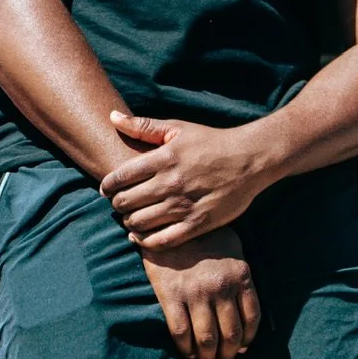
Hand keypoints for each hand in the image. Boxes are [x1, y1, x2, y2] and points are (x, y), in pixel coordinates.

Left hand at [102, 112, 270, 248]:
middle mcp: (170, 183)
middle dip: (117, 205)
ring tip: (132, 217)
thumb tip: (112, 116)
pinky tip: (142, 237)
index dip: (107, 186)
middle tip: (120, 204)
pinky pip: (162, 241)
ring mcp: (184, 205)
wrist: (250, 159)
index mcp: (163, 158)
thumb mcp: (178, 128)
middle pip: (126, 202)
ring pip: (139, 223)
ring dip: (129, 222)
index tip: (108, 189)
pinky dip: (145, 242)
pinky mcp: (197, 224)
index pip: (119, 178)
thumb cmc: (211, 142)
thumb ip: (143, 125)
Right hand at [142, 226, 262, 358]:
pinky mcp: (171, 296)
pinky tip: (187, 353)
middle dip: (228, 356)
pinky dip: (185, 349)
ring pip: (206, 340)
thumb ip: (241, 276)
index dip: (247, 340)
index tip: (241, 349)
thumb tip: (244, 308)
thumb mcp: (234, 249)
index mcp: (240, 276)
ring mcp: (196, 293)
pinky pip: (180, 333)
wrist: (169, 221)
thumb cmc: (204, 235)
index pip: (251, 319)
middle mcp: (221, 287)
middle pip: (230, 335)